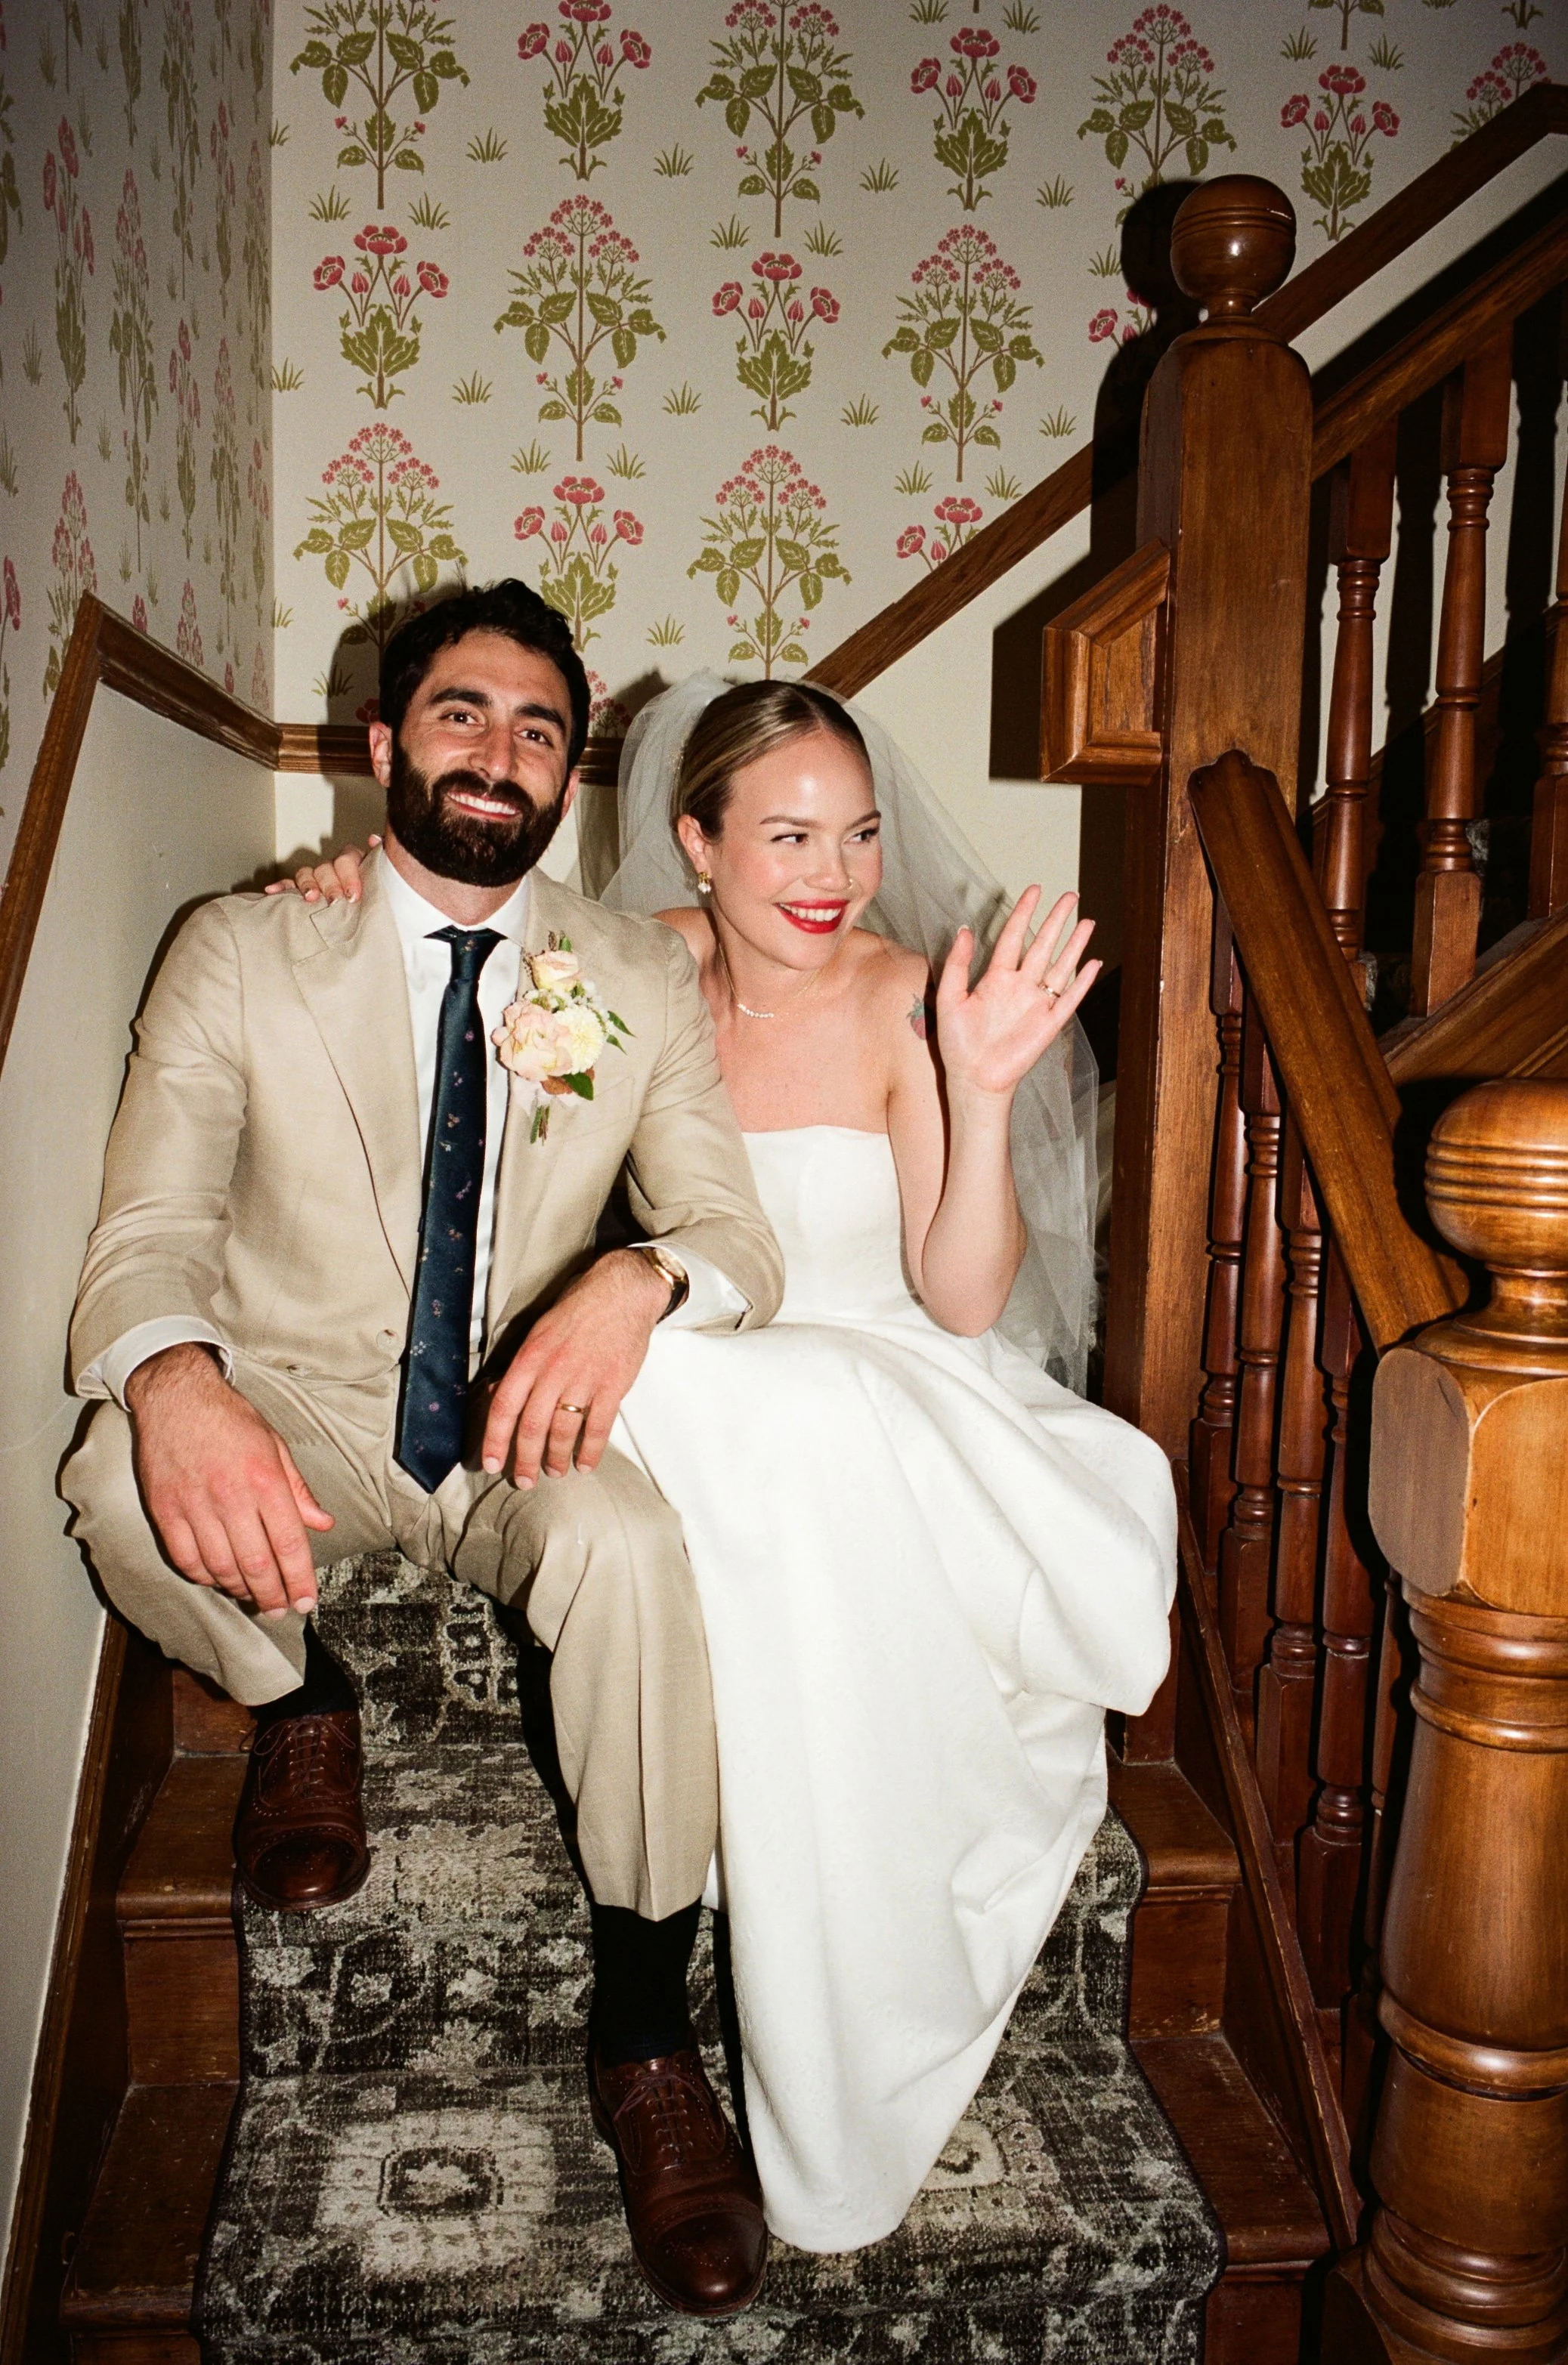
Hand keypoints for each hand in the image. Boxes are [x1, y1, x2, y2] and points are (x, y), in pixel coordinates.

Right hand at [125, 1343, 333, 1616]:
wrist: (176, 1396)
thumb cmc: (230, 1419)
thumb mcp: (275, 1445)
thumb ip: (298, 1489)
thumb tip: (322, 1523)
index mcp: (265, 1478)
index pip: (289, 1542)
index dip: (299, 1579)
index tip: (305, 1602)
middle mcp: (230, 1495)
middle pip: (256, 1563)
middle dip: (272, 1595)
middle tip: (280, 1610)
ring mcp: (194, 1505)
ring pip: (220, 1567)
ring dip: (240, 1590)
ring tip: (253, 1596)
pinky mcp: (164, 1510)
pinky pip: (185, 1559)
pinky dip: (204, 1577)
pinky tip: (217, 1579)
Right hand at [263, 834, 379, 902]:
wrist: (377, 909)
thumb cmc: (380, 891)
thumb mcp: (386, 874)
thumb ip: (382, 856)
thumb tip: (374, 839)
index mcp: (353, 861)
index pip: (347, 860)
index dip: (349, 876)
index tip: (353, 895)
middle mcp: (334, 867)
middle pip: (326, 868)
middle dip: (330, 885)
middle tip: (335, 901)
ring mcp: (318, 878)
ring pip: (307, 874)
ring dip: (307, 885)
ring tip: (311, 898)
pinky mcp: (304, 890)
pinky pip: (290, 886)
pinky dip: (281, 887)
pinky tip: (271, 891)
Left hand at [480, 1249, 672, 1487]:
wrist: (623, 1292)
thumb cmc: (578, 1309)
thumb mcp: (539, 1331)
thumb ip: (524, 1365)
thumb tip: (503, 1396)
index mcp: (531, 1356)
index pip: (504, 1406)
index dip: (495, 1439)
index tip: (492, 1462)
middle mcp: (554, 1371)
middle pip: (532, 1426)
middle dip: (525, 1459)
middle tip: (524, 1480)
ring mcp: (585, 1380)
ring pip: (563, 1430)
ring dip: (556, 1458)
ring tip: (555, 1472)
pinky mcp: (613, 1386)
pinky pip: (598, 1427)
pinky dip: (590, 1450)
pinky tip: (585, 1464)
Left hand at [935, 888, 1099, 1100]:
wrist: (973, 1080)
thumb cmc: (957, 1044)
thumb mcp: (948, 998)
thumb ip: (957, 964)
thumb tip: (964, 928)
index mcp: (995, 978)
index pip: (1013, 937)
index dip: (1023, 912)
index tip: (1034, 890)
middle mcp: (1019, 987)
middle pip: (1042, 945)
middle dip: (1057, 920)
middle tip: (1071, 895)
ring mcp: (1036, 1005)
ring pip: (1059, 967)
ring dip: (1074, 945)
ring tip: (1087, 921)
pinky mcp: (1048, 1025)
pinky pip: (1069, 999)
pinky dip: (1082, 982)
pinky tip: (1093, 963)